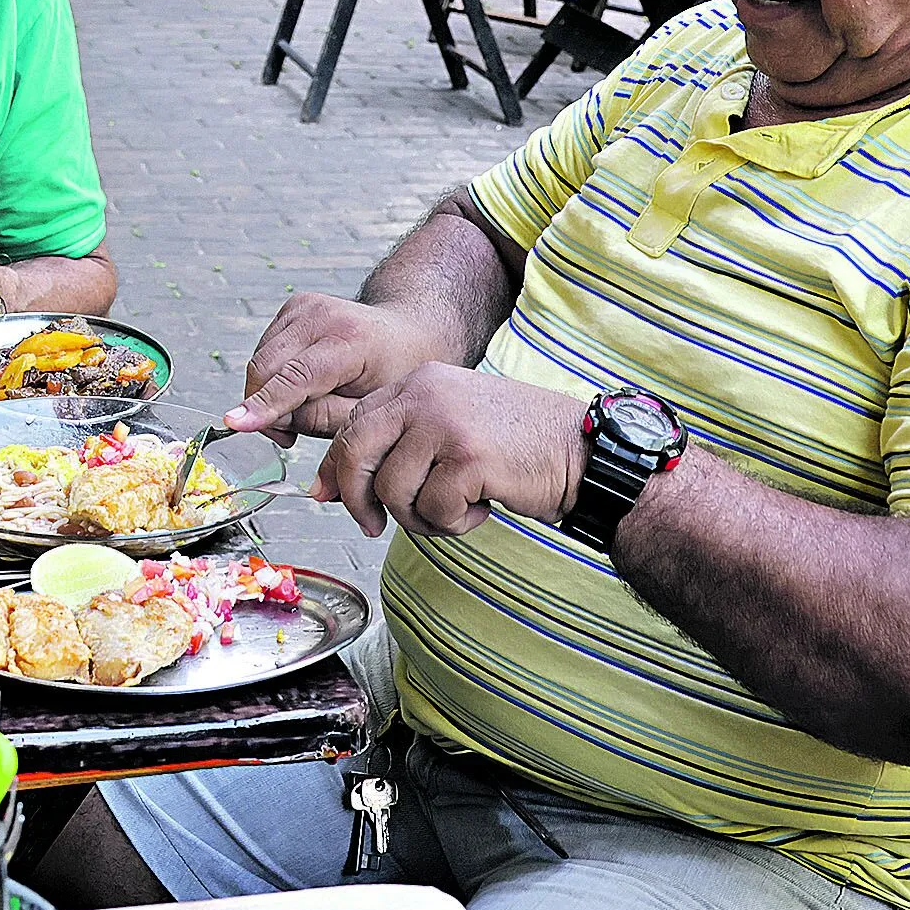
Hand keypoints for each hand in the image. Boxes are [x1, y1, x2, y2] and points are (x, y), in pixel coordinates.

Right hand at [224, 292, 449, 442]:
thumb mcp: (369, 410)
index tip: (235, 423)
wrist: (405, 333)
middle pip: (267, 367)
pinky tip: (300, 386)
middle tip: (288, 437)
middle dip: (265, 408)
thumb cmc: (393, 375)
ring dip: (268, 394)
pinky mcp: (292, 308)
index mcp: (350, 339)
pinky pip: (264, 352)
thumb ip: (323, 419)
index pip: (296, 376)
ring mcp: (304, 306)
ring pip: (259, 361)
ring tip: (302, 410)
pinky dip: (272, 377)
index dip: (265, 404)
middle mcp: (322, 314)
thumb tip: (275, 419)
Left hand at [315, 363, 587, 538]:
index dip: (335, 468)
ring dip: (421, 518)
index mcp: (418, 383)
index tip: (326, 496)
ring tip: (456, 509)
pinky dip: (454, 523)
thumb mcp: (450, 428)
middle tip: (374, 526)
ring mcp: (446, 422)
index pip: (354, 424)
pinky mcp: (468, 457)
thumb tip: (328, 488)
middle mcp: (426, 393)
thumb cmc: (516, 447)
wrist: (583, 451)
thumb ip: (398, 446)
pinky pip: (433, 509)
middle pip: (357, 453)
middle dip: (359, 498)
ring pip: (394, 491)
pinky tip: (482, 507)